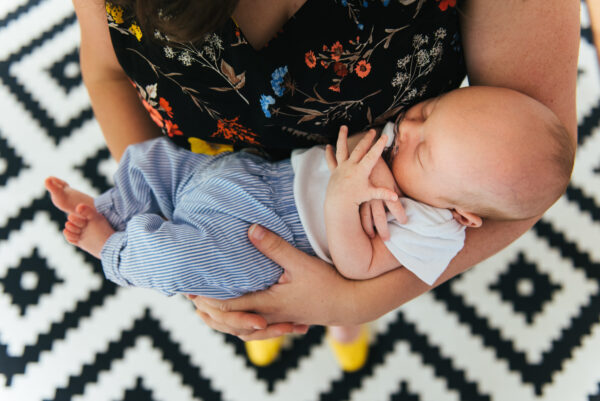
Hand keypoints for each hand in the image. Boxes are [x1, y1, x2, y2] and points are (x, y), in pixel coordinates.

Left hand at [188, 224, 352, 339]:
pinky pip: (254, 328)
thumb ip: (275, 247)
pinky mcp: (282, 320)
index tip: (190, 289)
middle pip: (229, 321)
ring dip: (222, 319)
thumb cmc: (327, 284)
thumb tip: (250, 230)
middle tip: (191, 297)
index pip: (228, 305)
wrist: (349, 304)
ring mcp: (275, 321)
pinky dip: (240, 323)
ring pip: (240, 328)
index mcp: (267, 304)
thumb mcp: (300, 262)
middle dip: (209, 311)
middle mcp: (267, 317)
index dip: (207, 298)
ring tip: (207, 307)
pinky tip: (239, 315)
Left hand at [325, 126, 397, 206]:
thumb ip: (384, 193)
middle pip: (359, 149)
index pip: (372, 155)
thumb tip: (396, 197)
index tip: (385, 135)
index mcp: (361, 170)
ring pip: (341, 149)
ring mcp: (341, 167)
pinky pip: (331, 160)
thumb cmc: (356, 199)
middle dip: (367, 139)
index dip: (379, 145)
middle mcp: (351, 165)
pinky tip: (328, 146)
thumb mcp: (371, 194)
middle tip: (373, 131)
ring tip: (343, 127)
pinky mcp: (334, 171)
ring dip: (342, 137)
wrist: (339, 203)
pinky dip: (329, 153)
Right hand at [360, 159, 406, 240]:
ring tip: (372, 237)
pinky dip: (360, 221)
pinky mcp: (357, 197)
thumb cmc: (382, 169)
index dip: (401, 216)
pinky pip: (357, 212)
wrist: (364, 158)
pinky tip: (361, 228)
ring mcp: (364, 198)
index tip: (404, 222)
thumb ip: (397, 191)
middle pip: (380, 217)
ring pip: (366, 218)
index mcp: (386, 190)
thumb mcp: (392, 179)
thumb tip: (403, 202)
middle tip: (387, 239)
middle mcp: (375, 196)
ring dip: (369, 228)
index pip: (396, 207)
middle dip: (384, 229)